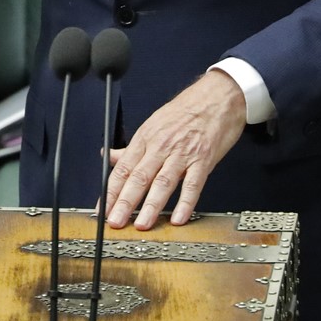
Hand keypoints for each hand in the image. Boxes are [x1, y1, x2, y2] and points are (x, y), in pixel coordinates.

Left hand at [105, 71, 247, 228]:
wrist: (218, 96)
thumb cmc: (186, 110)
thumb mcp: (154, 124)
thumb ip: (133, 147)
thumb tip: (110, 157)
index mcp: (146, 138)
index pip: (123, 169)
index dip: (111, 191)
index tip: (102, 209)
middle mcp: (161, 146)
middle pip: (139, 177)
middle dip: (125, 202)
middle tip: (116, 221)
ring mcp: (183, 153)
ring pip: (163, 182)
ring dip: (151, 206)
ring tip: (142, 224)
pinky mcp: (204, 159)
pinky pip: (193, 184)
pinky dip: (186, 202)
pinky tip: (178, 218)